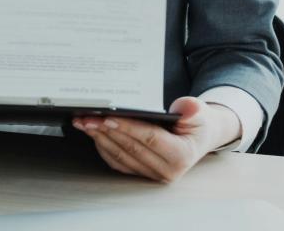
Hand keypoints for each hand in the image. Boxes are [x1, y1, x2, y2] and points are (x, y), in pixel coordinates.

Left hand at [71, 97, 241, 182]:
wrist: (198, 137)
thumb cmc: (196, 123)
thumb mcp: (200, 113)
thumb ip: (192, 109)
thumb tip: (185, 108)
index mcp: (181, 156)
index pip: (150, 139)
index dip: (128, 128)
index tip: (107, 117)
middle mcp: (166, 171)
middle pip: (130, 148)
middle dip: (105, 131)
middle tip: (86, 117)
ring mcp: (152, 174)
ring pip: (119, 155)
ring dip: (98, 138)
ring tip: (83, 122)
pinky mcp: (140, 173)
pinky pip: (116, 161)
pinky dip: (102, 146)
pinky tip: (92, 132)